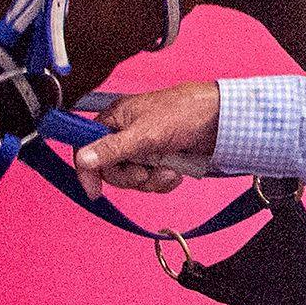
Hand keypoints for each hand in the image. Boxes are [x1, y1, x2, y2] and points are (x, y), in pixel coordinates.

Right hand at [73, 81, 221, 198]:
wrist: (222, 119)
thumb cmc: (184, 113)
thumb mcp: (144, 134)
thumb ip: (112, 148)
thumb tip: (83, 159)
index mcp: (116, 119)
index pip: (87, 147)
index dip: (89, 170)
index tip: (95, 191)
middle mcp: (127, 133)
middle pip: (110, 170)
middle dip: (130, 177)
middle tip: (145, 172)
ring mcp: (145, 147)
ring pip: (133, 178)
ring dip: (151, 180)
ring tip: (168, 169)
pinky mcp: (161, 159)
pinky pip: (152, 180)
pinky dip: (164, 180)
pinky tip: (177, 171)